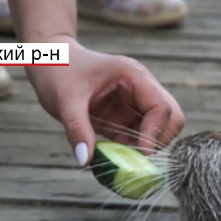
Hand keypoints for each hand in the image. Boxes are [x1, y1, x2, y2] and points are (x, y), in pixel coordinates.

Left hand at [25, 35, 184, 164]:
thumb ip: (77, 129)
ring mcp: (135, 103)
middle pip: (172, 118)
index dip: (156, 133)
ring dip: (147, 147)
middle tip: (139, 158)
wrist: (48, 60)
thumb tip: (86, 160)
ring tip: (124, 160)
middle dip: (160, 140)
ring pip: (160, 129)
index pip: (161, 107)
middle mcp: (141, 88)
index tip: (142, 154)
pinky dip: (133, 149)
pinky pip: (139, 137)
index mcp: (133, 76)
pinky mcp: (124, 116)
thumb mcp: (64, 100)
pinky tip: (116, 156)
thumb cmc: (57, 70)